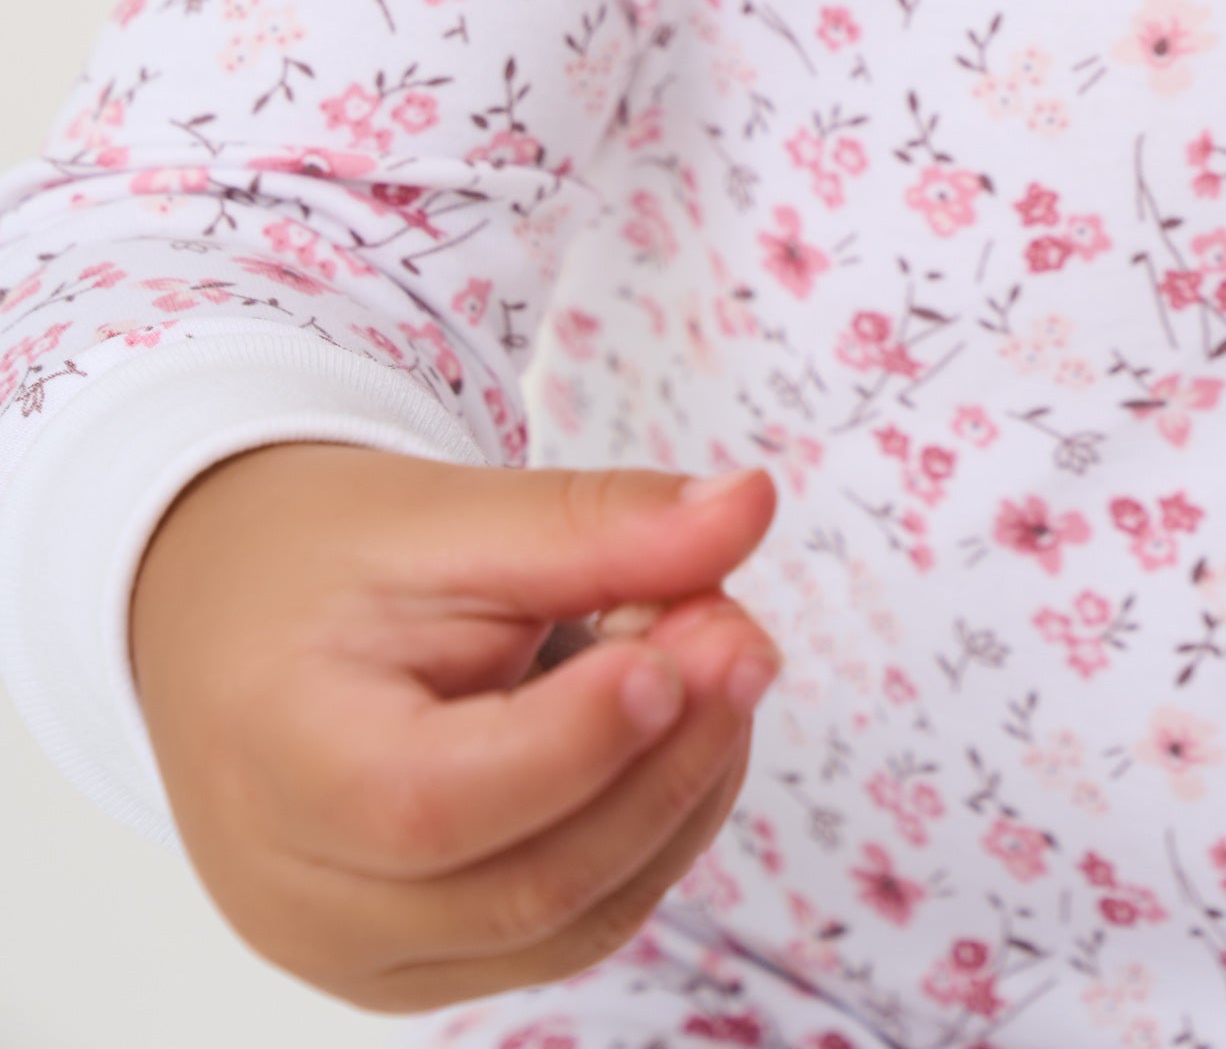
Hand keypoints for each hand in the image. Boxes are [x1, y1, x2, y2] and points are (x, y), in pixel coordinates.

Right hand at [129, 442, 781, 1011]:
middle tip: (744, 633)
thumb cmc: (324, 563)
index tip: (688, 644)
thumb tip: (752, 502)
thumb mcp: (448, 512)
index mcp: (279, 765)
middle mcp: (307, 900)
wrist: (231, 623)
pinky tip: (679, 723)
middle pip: (528, 882)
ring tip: (717, 655)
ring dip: (680, 793)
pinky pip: (570, 929)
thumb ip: (598, 523)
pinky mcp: (422, 967)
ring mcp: (362, 958)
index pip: (436, 804)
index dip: (580, 742)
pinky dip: (651, 831)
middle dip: (669, 758)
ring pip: (572, 921)